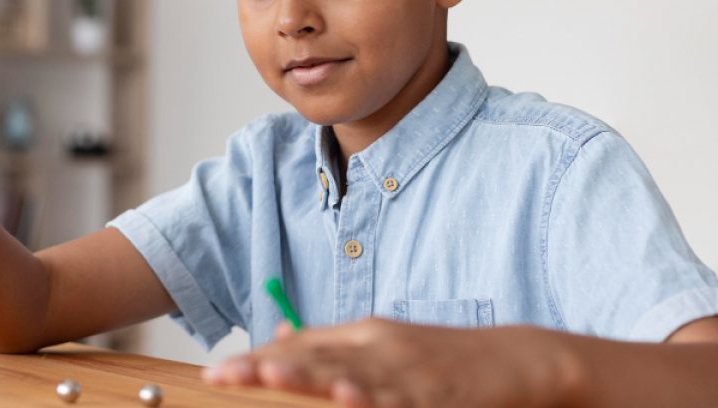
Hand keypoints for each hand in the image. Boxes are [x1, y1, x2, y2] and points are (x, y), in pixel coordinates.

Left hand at [202, 318, 575, 407]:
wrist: (520, 360)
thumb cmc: (445, 359)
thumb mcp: (385, 344)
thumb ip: (332, 345)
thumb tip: (279, 336)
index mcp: (363, 335)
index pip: (300, 346)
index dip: (258, 359)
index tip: (215, 371)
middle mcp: (379, 347)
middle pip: (313, 357)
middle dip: (266, 367)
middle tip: (222, 374)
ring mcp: (408, 371)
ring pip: (348, 377)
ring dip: (307, 379)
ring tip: (268, 378)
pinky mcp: (438, 397)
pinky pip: (400, 403)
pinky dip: (374, 401)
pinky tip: (349, 401)